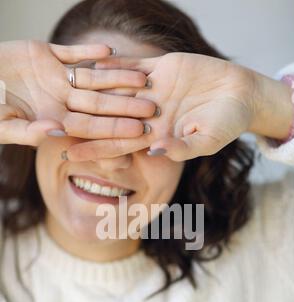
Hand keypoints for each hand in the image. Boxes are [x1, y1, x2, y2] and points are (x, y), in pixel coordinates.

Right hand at [0, 40, 155, 145]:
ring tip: (142, 76)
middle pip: (100, 103)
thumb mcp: (2, 125)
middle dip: (126, 105)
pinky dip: (89, 52)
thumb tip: (55, 132)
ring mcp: (55, 78)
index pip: (91, 126)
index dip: (115, 128)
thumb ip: (27, 132)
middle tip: (152, 107)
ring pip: (93, 78)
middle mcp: (60, 101)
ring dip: (117, 77)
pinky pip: (72, 53)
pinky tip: (110, 51)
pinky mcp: (46, 55)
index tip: (140, 131)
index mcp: (53, 120)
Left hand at [67, 52, 293, 161]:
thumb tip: (154, 151)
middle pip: (110, 119)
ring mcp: (153, 91)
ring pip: (116, 91)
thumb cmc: (228, 123)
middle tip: (53, 125)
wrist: (241, 94)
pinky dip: (114, 64)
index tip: (70, 157)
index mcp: (157, 136)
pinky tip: (91, 63)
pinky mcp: (160, 69)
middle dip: (84, 123)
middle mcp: (149, 115)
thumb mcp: (207, 140)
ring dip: (92, 90)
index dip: (95, 150)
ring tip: (63, 90)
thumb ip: (182, 147)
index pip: (119, 145)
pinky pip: (133, 66)